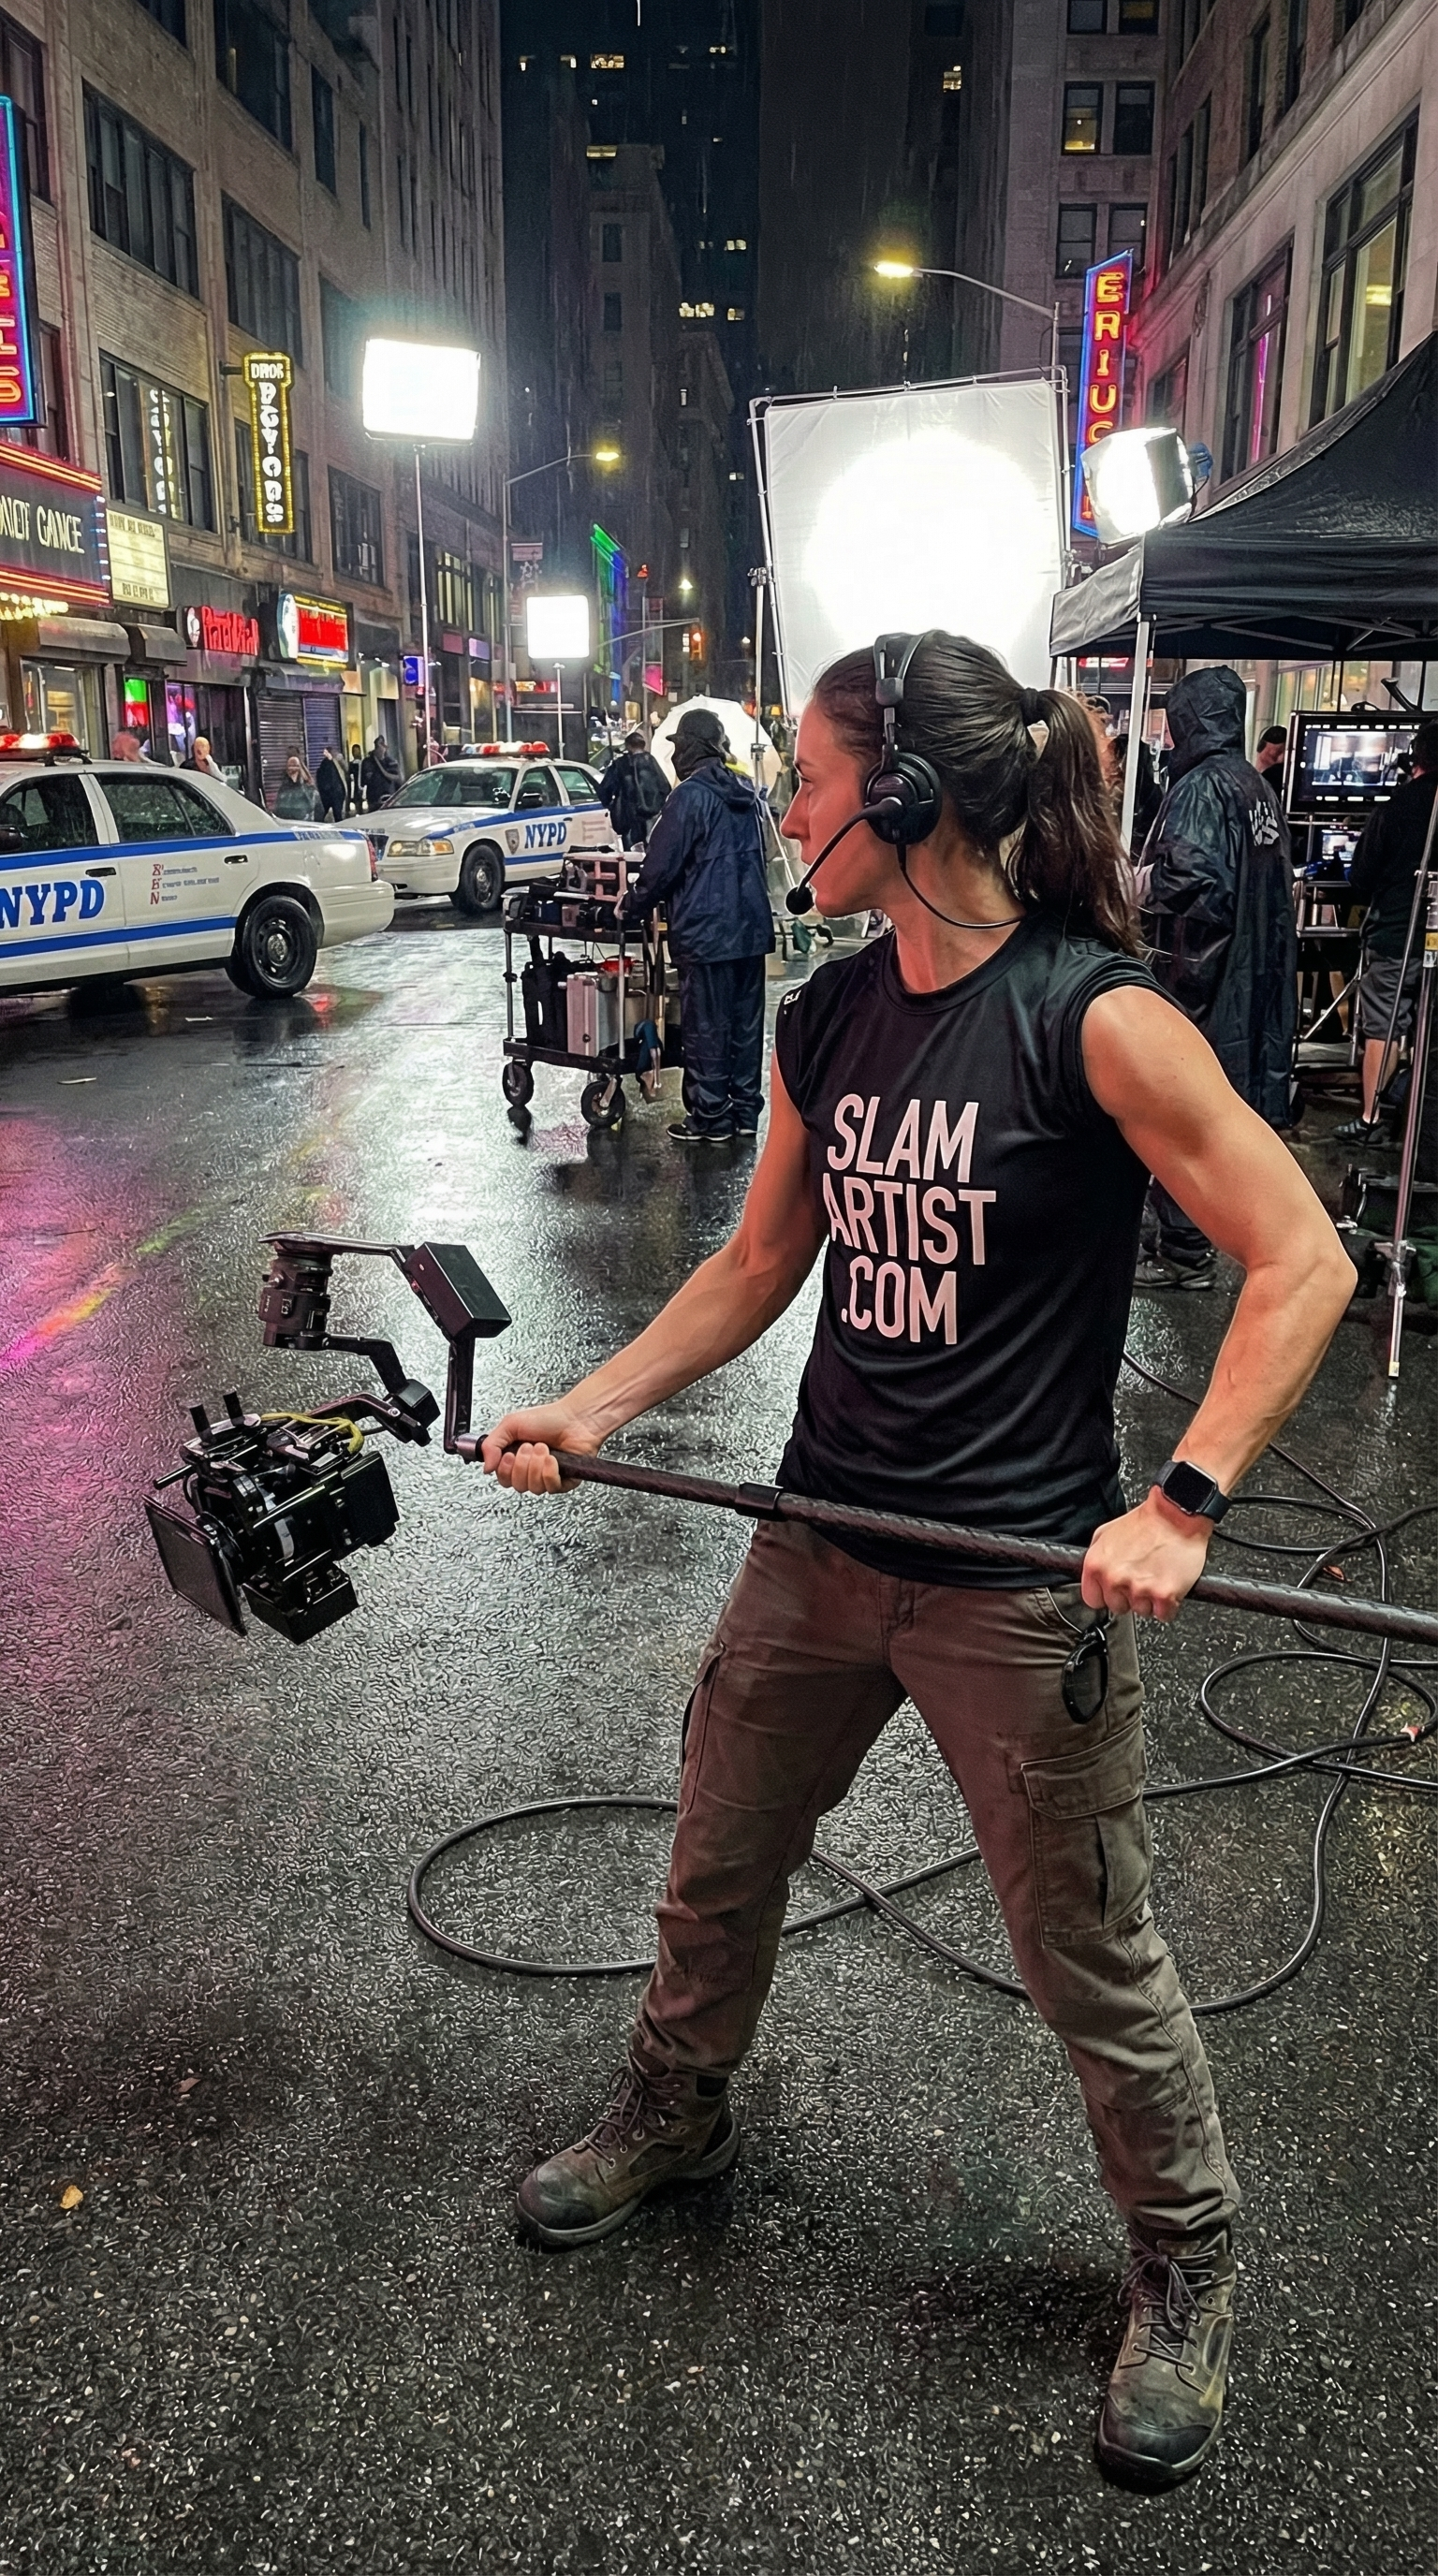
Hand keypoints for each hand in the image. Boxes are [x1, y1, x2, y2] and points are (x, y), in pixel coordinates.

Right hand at [479, 1403, 607, 1494]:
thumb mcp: (510, 1424)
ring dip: (536, 1466)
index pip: (503, 1478)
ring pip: (533, 1488)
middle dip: (522, 1464)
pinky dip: (550, 1472)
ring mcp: (547, 1476)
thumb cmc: (549, 1418)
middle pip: (516, 1485)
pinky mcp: (563, 1481)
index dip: (505, 1470)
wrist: (576, 1418)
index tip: (510, 1454)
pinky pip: (550, 1488)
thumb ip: (491, 1445)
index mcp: (517, 1457)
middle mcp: (531, 1469)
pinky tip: (553, 1459)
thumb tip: (486, 1467)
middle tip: (529, 1447)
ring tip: (543, 1449)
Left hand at [1080, 1489, 1212, 1621]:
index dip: (1107, 1595)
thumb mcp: (1107, 1532)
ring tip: (1157, 1575)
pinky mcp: (1164, 1595)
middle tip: (1142, 1577)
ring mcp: (1139, 1588)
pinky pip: (1163, 1615)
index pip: (1093, 1599)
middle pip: (1118, 1607)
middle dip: (1130, 1597)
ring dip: (1150, 1599)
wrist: (1177, 1515)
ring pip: (1141, 1611)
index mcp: (1097, 1565)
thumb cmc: (1147, 1521)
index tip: (1116, 1591)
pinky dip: (1169, 1605)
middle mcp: (1115, 1578)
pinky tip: (1169, 1585)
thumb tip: (1094, 1575)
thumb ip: (1096, 1556)